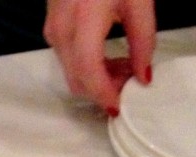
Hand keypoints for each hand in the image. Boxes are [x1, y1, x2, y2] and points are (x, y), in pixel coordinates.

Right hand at [43, 0, 155, 114]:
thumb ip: (143, 41)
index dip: (104, 95)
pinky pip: (67, 59)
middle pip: (77, 80)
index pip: (88, 73)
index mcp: (84, 21)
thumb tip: (144, 76)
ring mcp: (53, 30)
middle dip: (104, 89)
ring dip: (97, 78)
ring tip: (125, 64)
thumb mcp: (138, 0)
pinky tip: (109, 54)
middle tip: (131, 80)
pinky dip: (88, 66)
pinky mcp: (52, 28)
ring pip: (71, 72)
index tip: (120, 107)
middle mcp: (61, 31)